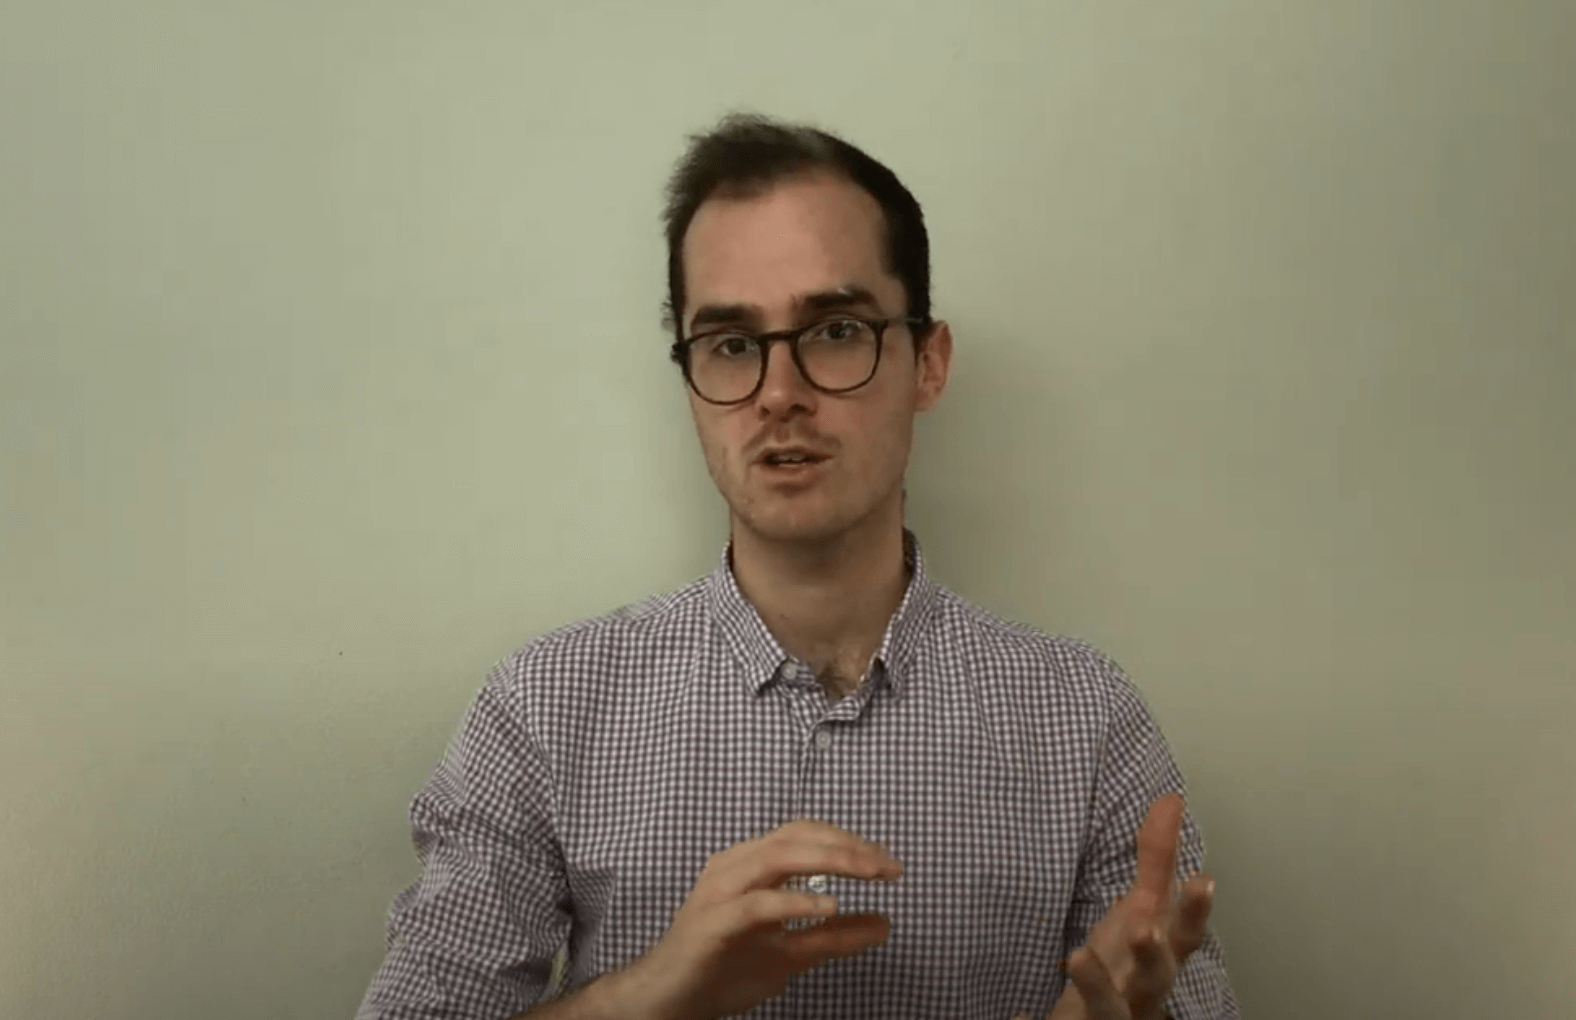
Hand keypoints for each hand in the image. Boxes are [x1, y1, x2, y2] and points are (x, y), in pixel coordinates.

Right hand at [615, 819, 903, 1019]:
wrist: (670, 1002)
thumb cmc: (723, 970)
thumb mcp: (793, 954)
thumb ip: (835, 936)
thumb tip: (885, 924)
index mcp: (751, 867)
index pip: (805, 835)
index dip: (849, 842)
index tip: (888, 864)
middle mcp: (734, 868)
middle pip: (795, 837)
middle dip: (847, 846)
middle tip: (889, 867)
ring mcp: (719, 892)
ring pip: (776, 855)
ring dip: (829, 860)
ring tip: (869, 873)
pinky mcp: (711, 923)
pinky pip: (755, 903)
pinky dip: (794, 901)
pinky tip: (828, 906)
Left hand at [1018, 794, 1215, 1019]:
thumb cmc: (1126, 967)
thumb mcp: (1141, 912)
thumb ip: (1156, 860)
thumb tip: (1171, 798)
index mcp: (1159, 959)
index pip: (1184, 934)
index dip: (1194, 911)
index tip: (1204, 879)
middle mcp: (1143, 992)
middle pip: (1157, 980)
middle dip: (1154, 957)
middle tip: (1144, 930)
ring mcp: (1112, 1017)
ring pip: (1112, 1012)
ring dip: (1097, 986)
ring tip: (1078, 956)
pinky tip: (1017, 1014)